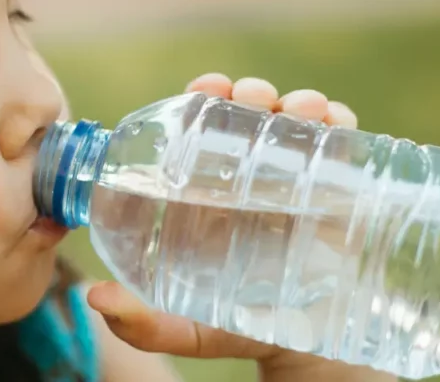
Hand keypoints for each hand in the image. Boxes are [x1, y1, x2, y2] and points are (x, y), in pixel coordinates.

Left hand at [87, 74, 394, 381]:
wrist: (307, 350)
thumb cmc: (237, 327)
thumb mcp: (188, 329)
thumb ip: (142, 323)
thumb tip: (95, 297)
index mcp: (209, 190)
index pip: (202, 127)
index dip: (203, 99)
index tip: (206, 90)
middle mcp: (252, 177)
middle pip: (251, 114)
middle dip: (253, 93)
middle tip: (254, 99)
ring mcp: (297, 180)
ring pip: (298, 122)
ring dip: (299, 102)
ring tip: (299, 110)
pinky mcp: (342, 191)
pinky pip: (344, 144)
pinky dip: (341, 121)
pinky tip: (336, 121)